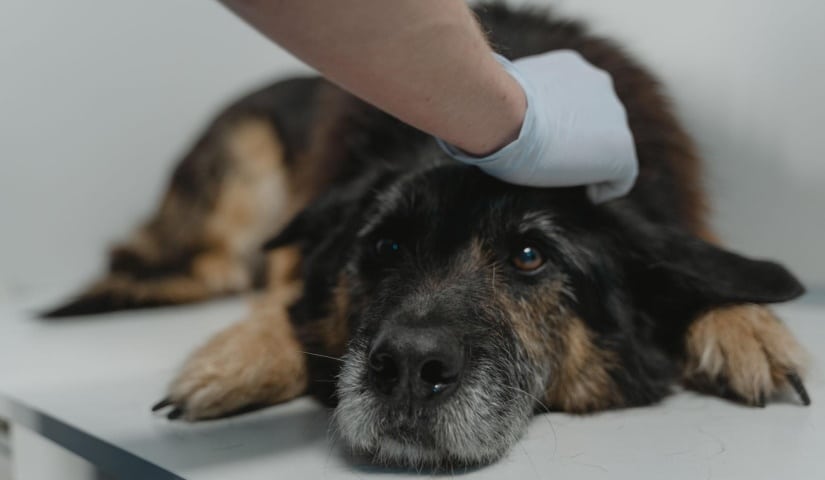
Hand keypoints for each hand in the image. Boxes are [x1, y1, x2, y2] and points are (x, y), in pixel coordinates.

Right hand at [438, 50, 637, 202]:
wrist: (501, 115)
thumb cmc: (489, 106)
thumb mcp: (502, 94)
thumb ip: (514, 101)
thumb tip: (493, 117)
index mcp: (572, 67)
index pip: (575, 102)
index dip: (561, 127)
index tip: (543, 144)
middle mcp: (600, 86)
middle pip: (597, 124)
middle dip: (578, 144)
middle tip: (552, 165)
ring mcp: (614, 118)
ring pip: (609, 148)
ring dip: (588, 163)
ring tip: (565, 182)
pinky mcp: (620, 151)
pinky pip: (620, 177)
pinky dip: (603, 188)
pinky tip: (584, 195)